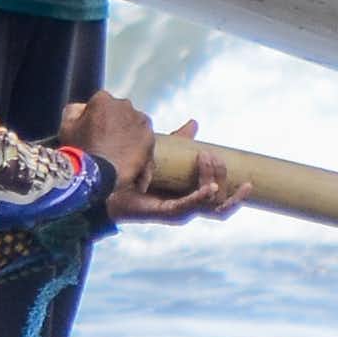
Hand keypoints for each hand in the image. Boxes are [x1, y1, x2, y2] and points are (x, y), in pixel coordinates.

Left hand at [69, 99, 245, 225]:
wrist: (102, 184)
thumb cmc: (128, 173)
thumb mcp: (161, 154)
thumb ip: (178, 142)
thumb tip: (194, 123)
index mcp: (188, 196)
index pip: (221, 199)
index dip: (235, 188)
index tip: (230, 160)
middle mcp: (186, 207)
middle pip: (220, 201)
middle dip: (222, 175)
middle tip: (212, 155)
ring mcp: (178, 212)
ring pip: (211, 205)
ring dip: (215, 181)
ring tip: (209, 159)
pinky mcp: (166, 213)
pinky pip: (190, 207)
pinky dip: (201, 197)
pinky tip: (209, 186)